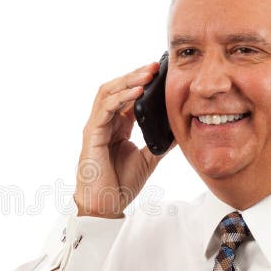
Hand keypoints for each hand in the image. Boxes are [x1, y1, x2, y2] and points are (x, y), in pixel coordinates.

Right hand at [73, 62, 175, 217]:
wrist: (106, 204)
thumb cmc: (120, 184)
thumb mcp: (148, 159)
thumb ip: (159, 142)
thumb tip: (178, 130)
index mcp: (117, 127)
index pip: (127, 96)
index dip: (142, 82)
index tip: (161, 73)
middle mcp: (105, 123)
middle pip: (116, 88)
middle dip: (135, 75)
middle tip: (155, 66)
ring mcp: (96, 127)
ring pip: (108, 92)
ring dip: (128, 80)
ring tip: (147, 73)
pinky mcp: (92, 134)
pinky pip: (105, 109)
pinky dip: (121, 97)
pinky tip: (137, 91)